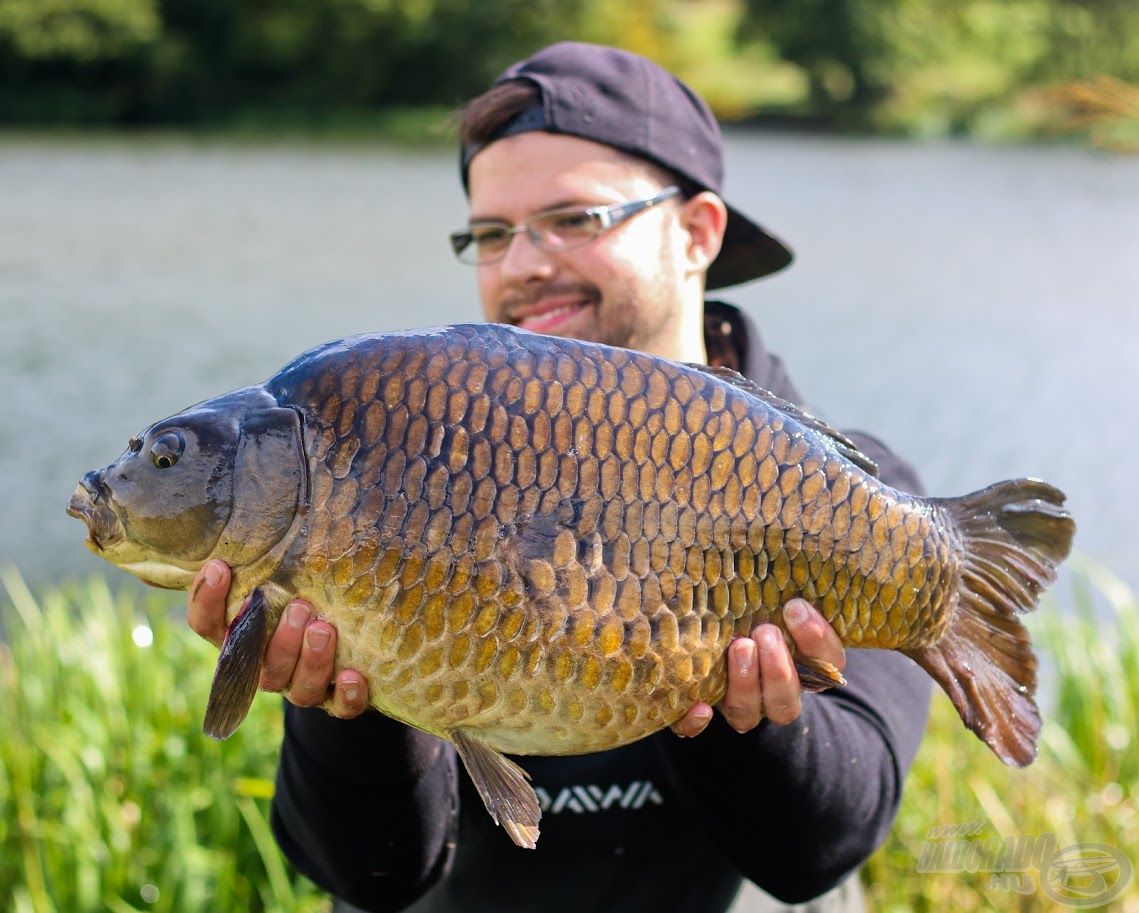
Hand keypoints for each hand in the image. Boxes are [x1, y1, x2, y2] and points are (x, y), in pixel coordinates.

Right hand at [188, 559, 369, 718]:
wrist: (356, 639)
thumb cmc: (311, 588)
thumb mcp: (291, 568)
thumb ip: (273, 547)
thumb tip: (265, 483)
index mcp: (242, 634)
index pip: (207, 624)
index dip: (206, 600)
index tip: (220, 565)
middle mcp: (266, 664)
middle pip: (257, 664)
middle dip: (278, 638)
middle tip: (301, 605)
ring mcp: (301, 685)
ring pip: (296, 688)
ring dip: (309, 660)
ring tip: (325, 628)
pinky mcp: (339, 699)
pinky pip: (339, 708)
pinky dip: (346, 696)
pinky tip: (355, 675)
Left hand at [672, 598, 844, 736]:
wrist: (721, 642)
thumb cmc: (755, 614)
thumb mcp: (775, 604)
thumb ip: (783, 597)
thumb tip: (788, 577)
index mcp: (807, 669)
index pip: (827, 663)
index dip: (816, 639)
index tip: (795, 607)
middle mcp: (777, 695)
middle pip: (786, 700)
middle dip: (778, 668)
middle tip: (765, 631)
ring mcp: (742, 708)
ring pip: (747, 713)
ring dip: (745, 683)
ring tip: (740, 647)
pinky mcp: (704, 711)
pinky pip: (697, 730)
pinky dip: (696, 723)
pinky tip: (700, 707)